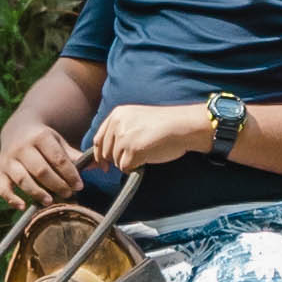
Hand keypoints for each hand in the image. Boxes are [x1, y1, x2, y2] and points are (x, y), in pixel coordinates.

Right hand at [0, 121, 86, 209]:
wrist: (17, 128)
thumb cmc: (43, 139)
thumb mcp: (58, 141)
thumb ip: (73, 155)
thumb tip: (97, 166)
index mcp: (40, 137)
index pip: (57, 158)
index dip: (70, 174)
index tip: (79, 185)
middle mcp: (22, 147)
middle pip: (40, 170)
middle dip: (56, 184)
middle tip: (68, 194)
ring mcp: (9, 159)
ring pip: (22, 179)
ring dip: (37, 192)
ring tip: (50, 201)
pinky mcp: (0, 171)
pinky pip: (3, 187)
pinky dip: (11, 199)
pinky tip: (23, 206)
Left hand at [83, 99, 218, 174]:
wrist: (183, 125)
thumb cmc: (164, 124)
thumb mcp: (136, 118)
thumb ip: (120, 130)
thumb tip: (105, 153)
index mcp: (117, 114)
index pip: (98, 138)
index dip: (99, 154)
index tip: (103, 164)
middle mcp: (117, 124)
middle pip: (105, 152)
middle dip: (115, 160)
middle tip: (131, 160)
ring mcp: (124, 137)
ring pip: (116, 161)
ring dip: (128, 163)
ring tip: (145, 153)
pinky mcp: (133, 150)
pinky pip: (125, 167)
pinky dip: (135, 167)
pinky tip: (147, 158)